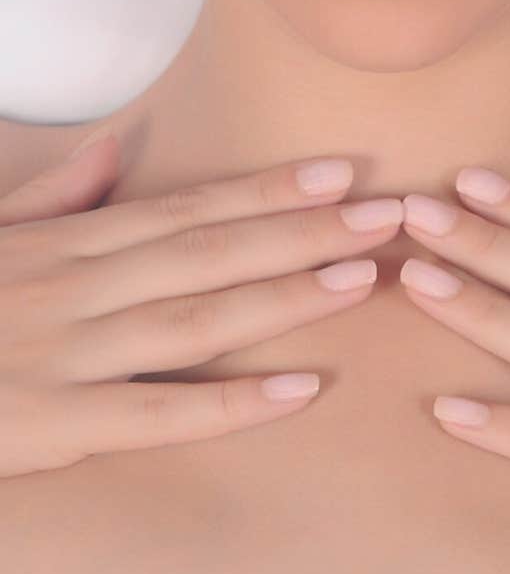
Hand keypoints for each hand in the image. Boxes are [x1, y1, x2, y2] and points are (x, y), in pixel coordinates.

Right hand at [0, 133, 402, 476]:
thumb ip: (55, 196)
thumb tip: (115, 150)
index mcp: (69, 244)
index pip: (189, 207)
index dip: (270, 190)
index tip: (340, 171)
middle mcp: (80, 287)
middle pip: (213, 251)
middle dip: (309, 231)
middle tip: (392, 214)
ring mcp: (69, 353)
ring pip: (200, 317)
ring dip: (290, 296)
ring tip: (366, 278)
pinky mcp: (53, 423)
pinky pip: (158, 411)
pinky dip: (232, 400)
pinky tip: (299, 389)